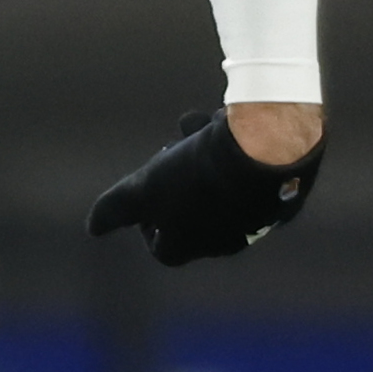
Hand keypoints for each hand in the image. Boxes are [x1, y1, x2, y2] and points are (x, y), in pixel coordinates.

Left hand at [87, 108, 325, 264]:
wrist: (264, 151)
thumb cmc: (196, 174)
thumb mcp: (142, 188)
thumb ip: (115, 209)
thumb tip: (93, 227)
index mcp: (191, 246)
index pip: (162, 248)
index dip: (147, 225)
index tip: (145, 198)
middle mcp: (224, 240)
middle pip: (190, 213)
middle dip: (173, 177)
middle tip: (169, 148)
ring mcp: (254, 218)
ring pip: (218, 188)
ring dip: (199, 156)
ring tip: (195, 123)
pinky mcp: (278, 194)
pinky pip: (248, 175)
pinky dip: (232, 153)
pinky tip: (227, 124)